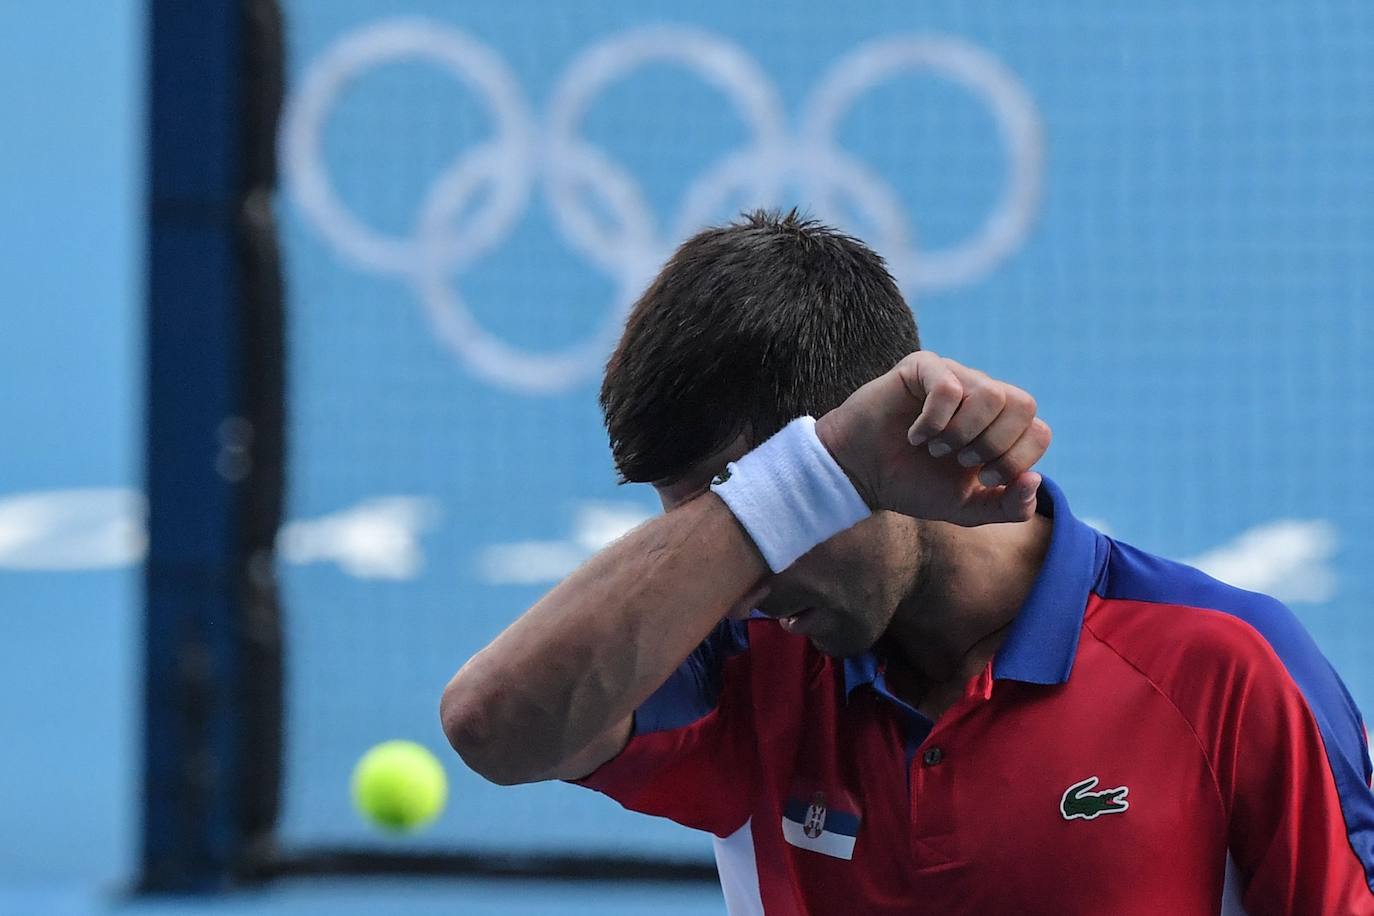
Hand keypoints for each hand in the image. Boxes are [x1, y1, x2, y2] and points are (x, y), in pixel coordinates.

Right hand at [814, 351, 1050, 525]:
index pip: (1039, 431)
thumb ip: (1008, 506)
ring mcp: (954, 377)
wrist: (861, 476)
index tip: (983, 477)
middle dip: (993, 444)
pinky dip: (934, 421)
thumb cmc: (912, 485)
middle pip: (1023, 404)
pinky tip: (916, 435)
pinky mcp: (923, 367)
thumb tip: (1034, 480)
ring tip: (937, 447)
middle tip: (961, 461)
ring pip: (991, 393)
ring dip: (963, 432)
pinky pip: (949, 386)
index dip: (1016, 460)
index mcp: (1000, 426)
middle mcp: (982, 395)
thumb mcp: (967, 509)